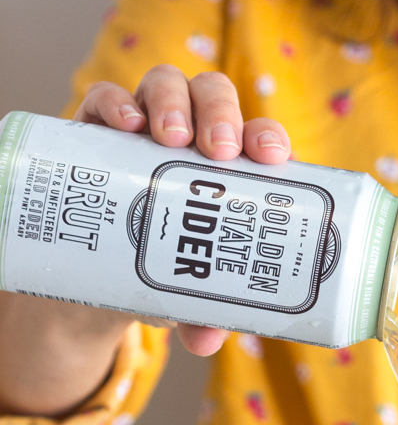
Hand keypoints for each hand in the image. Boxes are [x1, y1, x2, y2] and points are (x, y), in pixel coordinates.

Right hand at [77, 66, 291, 355]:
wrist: (100, 264)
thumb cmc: (164, 265)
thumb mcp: (186, 289)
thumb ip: (204, 310)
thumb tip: (207, 340)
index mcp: (231, 163)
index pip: (257, 134)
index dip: (268, 135)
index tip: (273, 158)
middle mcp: (192, 132)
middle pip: (214, 95)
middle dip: (222, 114)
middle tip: (219, 151)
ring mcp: (145, 122)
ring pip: (166, 83)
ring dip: (174, 103)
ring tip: (173, 138)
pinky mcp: (98, 126)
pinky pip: (106, 97)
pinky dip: (118, 102)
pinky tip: (128, 125)